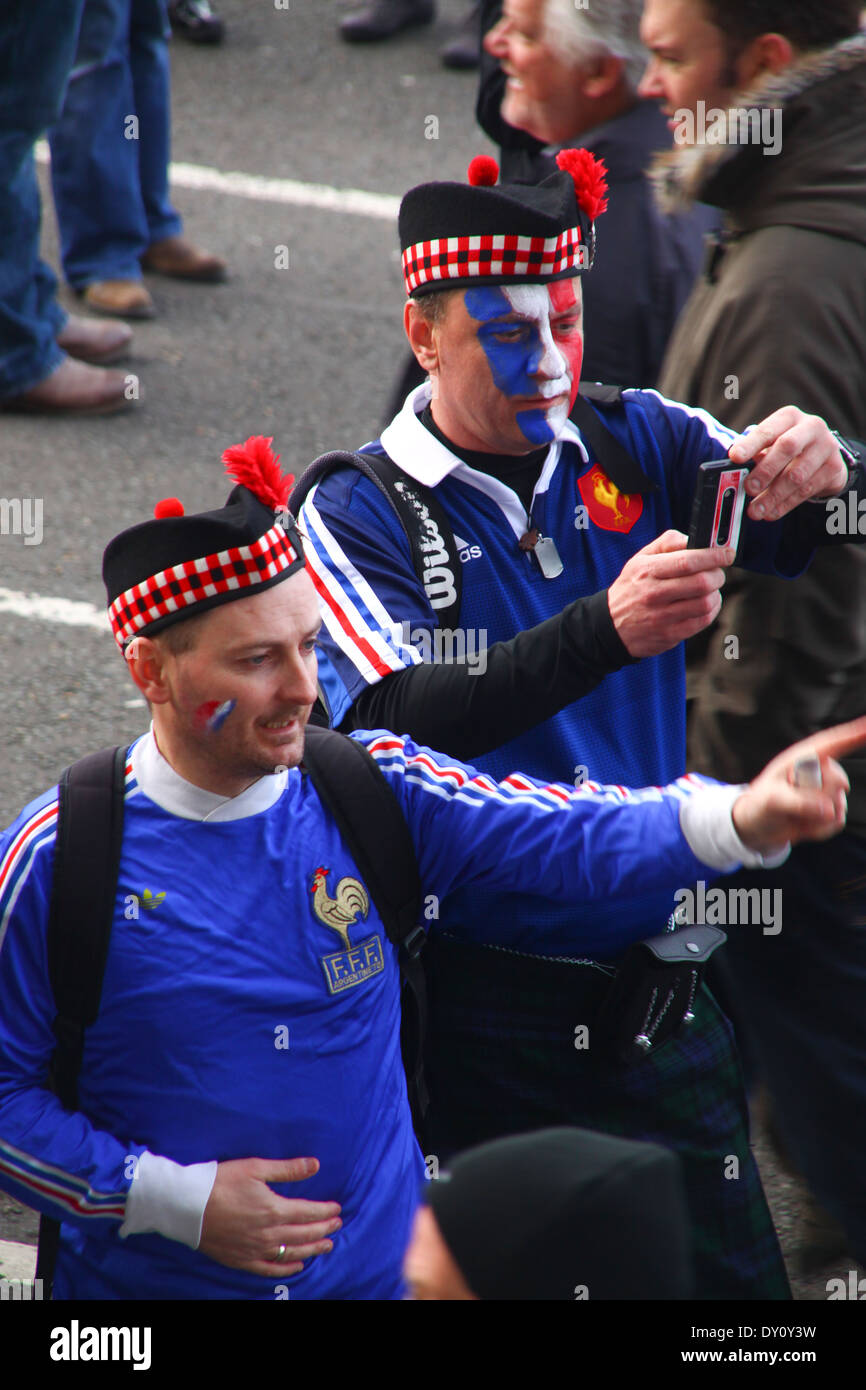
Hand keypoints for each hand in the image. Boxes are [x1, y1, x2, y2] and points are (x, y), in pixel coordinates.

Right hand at [198, 1156, 341, 1277]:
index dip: (325, 1211)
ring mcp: (256, 1250)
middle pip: (304, 1234)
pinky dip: (287, 1269)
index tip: (337, 1209)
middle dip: (324, 1229)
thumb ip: (288, 1169)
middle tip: (337, 1225)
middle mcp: (269, 1233)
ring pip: (292, 1253)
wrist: (187, 1206)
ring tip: (327, 1246)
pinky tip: (298, 1266)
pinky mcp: (242, 1260)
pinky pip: (270, 1269)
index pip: (309, 1212)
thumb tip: (316, 1165)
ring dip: (312, 1249)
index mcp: (274, 1209)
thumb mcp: (256, 1168)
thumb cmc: (221, 1182)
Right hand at [607, 530, 734, 657]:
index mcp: (647, 570)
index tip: (726, 553)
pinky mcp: (669, 635)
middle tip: (717, 572)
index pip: (688, 561)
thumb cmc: (631, 588)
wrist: (610, 625)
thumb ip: (667, 543)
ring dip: (716, 593)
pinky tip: (706, 604)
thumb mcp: (640, 558)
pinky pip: (702, 621)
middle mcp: (654, 594)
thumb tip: (694, 539)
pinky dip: (711, 610)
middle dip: (718, 575)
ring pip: (705, 603)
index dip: (713, 556)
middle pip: (701, 583)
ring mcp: (662, 617)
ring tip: (710, 589)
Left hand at [728, 407, 847, 520]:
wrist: (824, 455)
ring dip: (773, 496)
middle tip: (749, 489)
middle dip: (765, 470)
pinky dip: (786, 504)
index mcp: (789, 417)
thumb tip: (733, 473)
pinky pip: (807, 490)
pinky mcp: (834, 468)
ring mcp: (826, 446)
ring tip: (756, 510)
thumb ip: (755, 454)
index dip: (750, 444)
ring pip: (797, 475)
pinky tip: (771, 512)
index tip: (735, 458)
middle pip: (787, 447)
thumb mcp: (772, 444)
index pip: (768, 430)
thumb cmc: (788, 449)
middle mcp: (811, 427)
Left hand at [732, 716, 865, 854]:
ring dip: (814, 819)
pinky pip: (837, 822)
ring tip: (792, 816)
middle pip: (838, 781)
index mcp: (802, 758)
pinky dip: (819, 830)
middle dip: (819, 798)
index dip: (854, 734)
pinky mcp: (830, 811)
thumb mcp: (772, 800)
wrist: (758, 826)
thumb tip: (829, 811)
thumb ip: (799, 803)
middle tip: (792, 804)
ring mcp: (826, 792)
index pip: (832, 743)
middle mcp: (818, 772)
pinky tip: (802, 826)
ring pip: (838, 806)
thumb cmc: (759, 804)